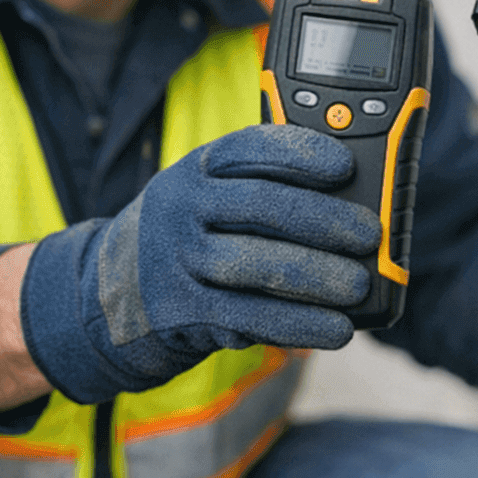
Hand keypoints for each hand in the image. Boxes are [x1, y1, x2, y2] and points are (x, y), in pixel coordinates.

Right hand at [21, 124, 380, 401]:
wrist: (109, 291)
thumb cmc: (187, 234)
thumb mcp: (207, 194)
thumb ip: (261, 188)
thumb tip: (348, 204)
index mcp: (197, 168)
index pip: (251, 148)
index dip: (302, 153)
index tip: (346, 166)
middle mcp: (182, 208)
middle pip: (259, 205)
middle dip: (322, 219)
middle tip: (368, 235)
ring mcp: (178, 261)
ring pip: (255, 265)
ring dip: (314, 276)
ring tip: (357, 285)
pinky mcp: (182, 312)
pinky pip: (249, 318)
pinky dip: (298, 325)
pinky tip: (336, 329)